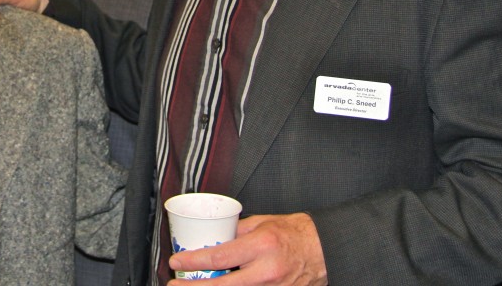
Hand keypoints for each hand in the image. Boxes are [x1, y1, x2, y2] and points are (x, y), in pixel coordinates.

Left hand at [168, 213, 326, 285]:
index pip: (219, 256)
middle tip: (175, 285)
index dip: (194, 261)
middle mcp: (266, 271)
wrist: (326, 250)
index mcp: (261, 246)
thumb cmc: (295, 233)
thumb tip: (214, 237)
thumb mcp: (263, 223)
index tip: (176, 262)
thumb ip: (237, 231)